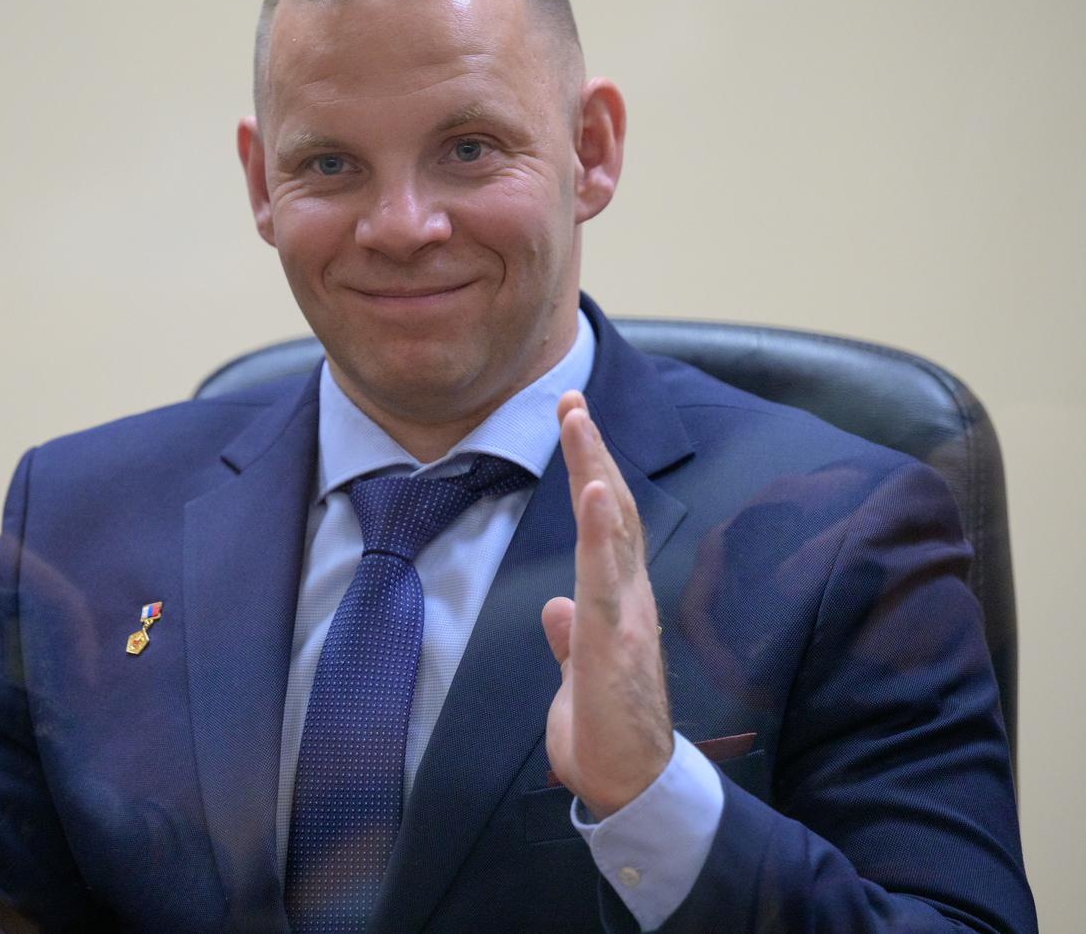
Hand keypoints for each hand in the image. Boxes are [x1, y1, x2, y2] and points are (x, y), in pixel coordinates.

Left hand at [541, 390, 673, 819]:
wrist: (632, 789)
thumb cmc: (607, 732)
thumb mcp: (578, 674)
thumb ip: (570, 636)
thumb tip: (555, 607)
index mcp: (617, 603)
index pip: (605, 524)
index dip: (591, 472)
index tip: (573, 425)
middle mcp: (628, 598)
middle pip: (611, 510)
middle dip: (591, 451)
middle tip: (570, 398)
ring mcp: (624, 617)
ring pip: (610, 530)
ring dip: (594, 471)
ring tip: (578, 420)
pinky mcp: (613, 643)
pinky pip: (606, 579)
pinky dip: (600, 533)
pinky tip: (592, 492)